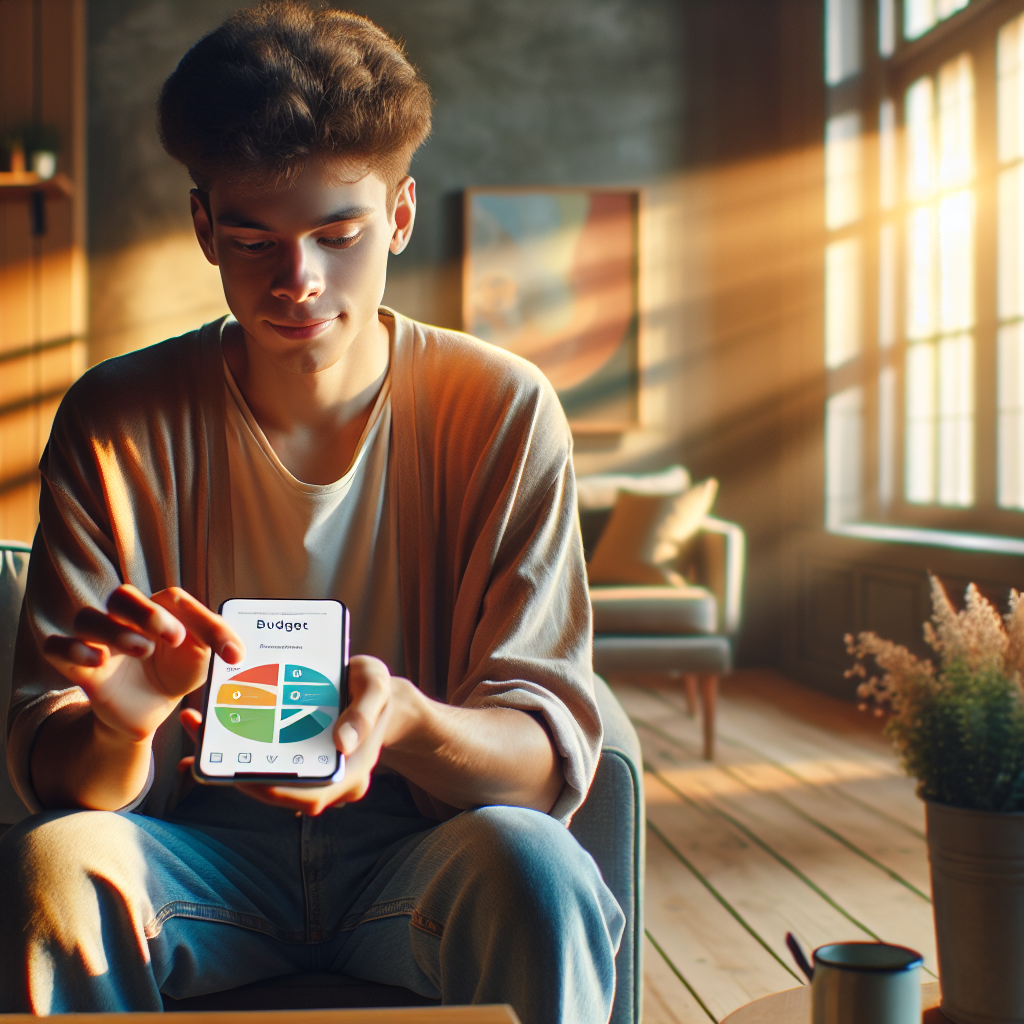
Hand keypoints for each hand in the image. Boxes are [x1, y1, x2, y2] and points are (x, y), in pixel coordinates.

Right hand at [43, 584, 244, 743]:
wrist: (150, 710)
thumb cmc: (176, 673)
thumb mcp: (202, 659)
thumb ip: (217, 647)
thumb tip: (236, 653)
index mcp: (160, 611)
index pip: (174, 600)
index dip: (202, 621)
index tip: (228, 652)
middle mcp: (126, 619)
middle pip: (122, 597)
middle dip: (146, 612)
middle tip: (173, 636)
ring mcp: (98, 640)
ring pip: (88, 618)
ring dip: (115, 632)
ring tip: (142, 650)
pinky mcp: (77, 665)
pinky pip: (57, 646)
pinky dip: (72, 649)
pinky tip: (98, 660)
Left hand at [179, 655, 401, 815]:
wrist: (375, 695)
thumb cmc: (375, 689)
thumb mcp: (376, 687)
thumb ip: (364, 713)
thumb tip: (343, 744)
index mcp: (350, 775)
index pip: (307, 796)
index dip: (270, 790)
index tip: (237, 772)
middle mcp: (327, 784)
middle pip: (277, 791)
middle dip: (236, 774)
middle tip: (203, 747)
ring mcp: (309, 775)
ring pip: (265, 780)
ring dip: (229, 763)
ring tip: (200, 730)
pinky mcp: (295, 762)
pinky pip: (263, 765)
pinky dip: (237, 754)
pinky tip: (210, 733)